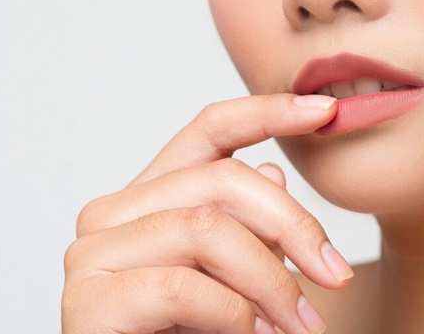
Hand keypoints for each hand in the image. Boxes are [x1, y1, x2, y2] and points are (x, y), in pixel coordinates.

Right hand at [61, 94, 352, 333]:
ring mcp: (92, 254)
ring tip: (298, 325)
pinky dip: (234, 316)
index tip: (326, 110)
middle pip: (220, 179)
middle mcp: (111, 214)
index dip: (267, 112)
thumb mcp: (236, 279)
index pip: (207, 132)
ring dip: (270, 281)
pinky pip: (184, 287)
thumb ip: (246, 229)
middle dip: (291, 224)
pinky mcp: (89, 301)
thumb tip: (272, 170)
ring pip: (206, 228)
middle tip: (335, 275)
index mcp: (148, 199)